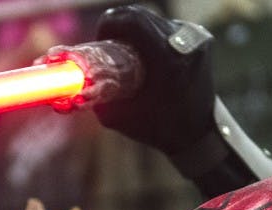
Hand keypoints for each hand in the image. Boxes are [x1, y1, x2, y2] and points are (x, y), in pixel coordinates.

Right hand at [92, 4, 216, 156]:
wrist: (200, 133)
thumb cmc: (160, 128)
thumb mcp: (120, 116)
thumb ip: (95, 99)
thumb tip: (70, 85)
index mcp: (168, 61)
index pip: (131, 20)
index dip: (109, 24)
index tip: (102, 39)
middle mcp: (185, 44)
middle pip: (140, 14)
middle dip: (119, 25)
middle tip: (110, 45)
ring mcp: (196, 38)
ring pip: (154, 18)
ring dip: (136, 29)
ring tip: (129, 52)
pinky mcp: (201, 39)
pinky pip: (168, 26)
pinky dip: (153, 34)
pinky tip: (149, 54)